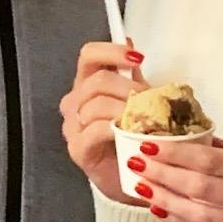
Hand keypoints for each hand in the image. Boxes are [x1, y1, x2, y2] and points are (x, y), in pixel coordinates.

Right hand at [60, 40, 146, 201]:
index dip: (112, 52)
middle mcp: (74, 102)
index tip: (138, 59)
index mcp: (87, 85)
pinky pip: (95, 130)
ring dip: (126, 109)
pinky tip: (131, 133)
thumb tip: (130, 42)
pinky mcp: (78, 149)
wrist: (136, 178)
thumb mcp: (137, 101)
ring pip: (97, 104)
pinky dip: (115, 128)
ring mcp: (73, 126)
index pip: (89, 55)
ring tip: (146, 119)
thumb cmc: (135, 137)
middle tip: (150, 101)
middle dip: (128, 88)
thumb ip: (131, 75)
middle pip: (97, 80)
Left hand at [124, 134, 222, 221]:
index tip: (150, 146)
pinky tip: (160, 210)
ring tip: (142, 187)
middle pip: (201, 188)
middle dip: (164, 176)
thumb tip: (185, 134)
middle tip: (136, 163)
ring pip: (201, 216)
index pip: (212, 161)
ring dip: (166, 200)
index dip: (177, 154)